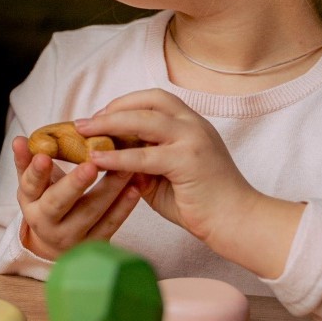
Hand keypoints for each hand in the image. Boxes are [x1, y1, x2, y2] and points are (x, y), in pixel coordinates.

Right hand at [12, 135, 140, 259]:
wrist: (56, 244)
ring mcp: (72, 237)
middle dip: (75, 184)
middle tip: (91, 164)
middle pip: (59, 203)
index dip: (36, 172)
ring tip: (125, 167)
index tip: (44, 156)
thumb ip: (27, 161)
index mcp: (30, 203)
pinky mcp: (94, 244)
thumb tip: (19, 139)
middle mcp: (47, 223)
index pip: (30, 185)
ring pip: (90, 212)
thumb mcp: (32, 185)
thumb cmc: (46, 201)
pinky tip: (135, 188)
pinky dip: (124, 207)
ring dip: (110, 189)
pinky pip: (110, 224)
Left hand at [79, 89, 303, 277]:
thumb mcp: (165, 177)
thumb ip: (142, 163)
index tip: (100, 116)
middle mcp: (193, 124)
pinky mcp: (188, 161)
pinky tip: (97, 160)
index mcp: (191, 123)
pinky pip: (145, 155)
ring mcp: (193, 139)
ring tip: (83, 133)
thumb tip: (108, 157)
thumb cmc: (202, 202)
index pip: (154, 99)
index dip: (124, 103)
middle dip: (111, 109)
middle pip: (148, 102)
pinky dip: (118, 156)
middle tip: (84, 123)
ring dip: (109, 124)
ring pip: (144, 120)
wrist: (238, 221)